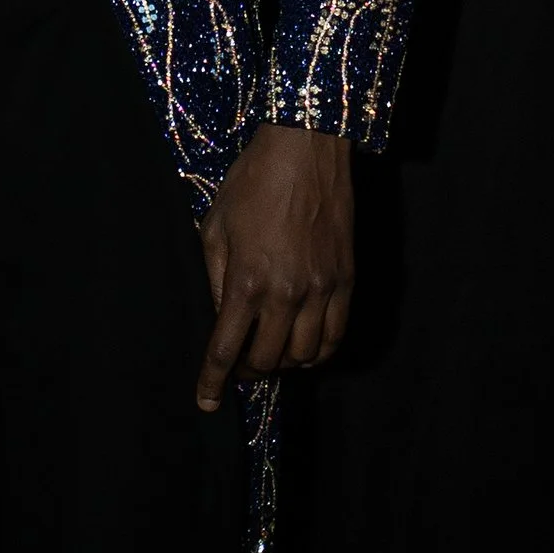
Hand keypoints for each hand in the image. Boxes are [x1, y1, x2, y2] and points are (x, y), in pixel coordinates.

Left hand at [196, 123, 353, 412]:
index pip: (226, 350)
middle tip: (238, 366)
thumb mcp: (215, 227)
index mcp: (246, 281)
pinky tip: (303, 347)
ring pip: (304, 355)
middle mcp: (286, 293)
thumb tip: (222, 319)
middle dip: (248, 372)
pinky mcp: (346, 281)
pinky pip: (335, 335)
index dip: (213, 382)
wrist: (305, 149)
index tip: (207, 403)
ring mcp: (322, 289)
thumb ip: (216, 279)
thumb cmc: (253, 182)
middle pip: (267, 361)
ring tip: (270, 353)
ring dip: (283, 363)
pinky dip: (318, 352)